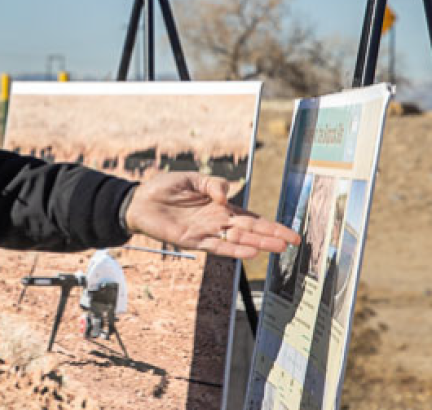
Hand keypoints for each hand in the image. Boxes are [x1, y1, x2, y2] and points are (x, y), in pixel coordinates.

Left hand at [124, 172, 300, 259]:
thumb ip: (212, 183)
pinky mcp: (192, 240)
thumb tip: (226, 196)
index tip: (290, 232)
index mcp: (220, 207)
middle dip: (272, 235)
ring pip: (238, 240)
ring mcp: (206, 232)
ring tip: (279, 248)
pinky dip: (233, 251)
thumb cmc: (164, 188)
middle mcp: (217, 222)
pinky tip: (250, 252)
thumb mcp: (191, 178)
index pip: (251, 217)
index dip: (270, 224)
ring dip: (258, 244)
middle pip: (250, 230)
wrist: (138, 201)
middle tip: (293, 242)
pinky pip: (216, 247)